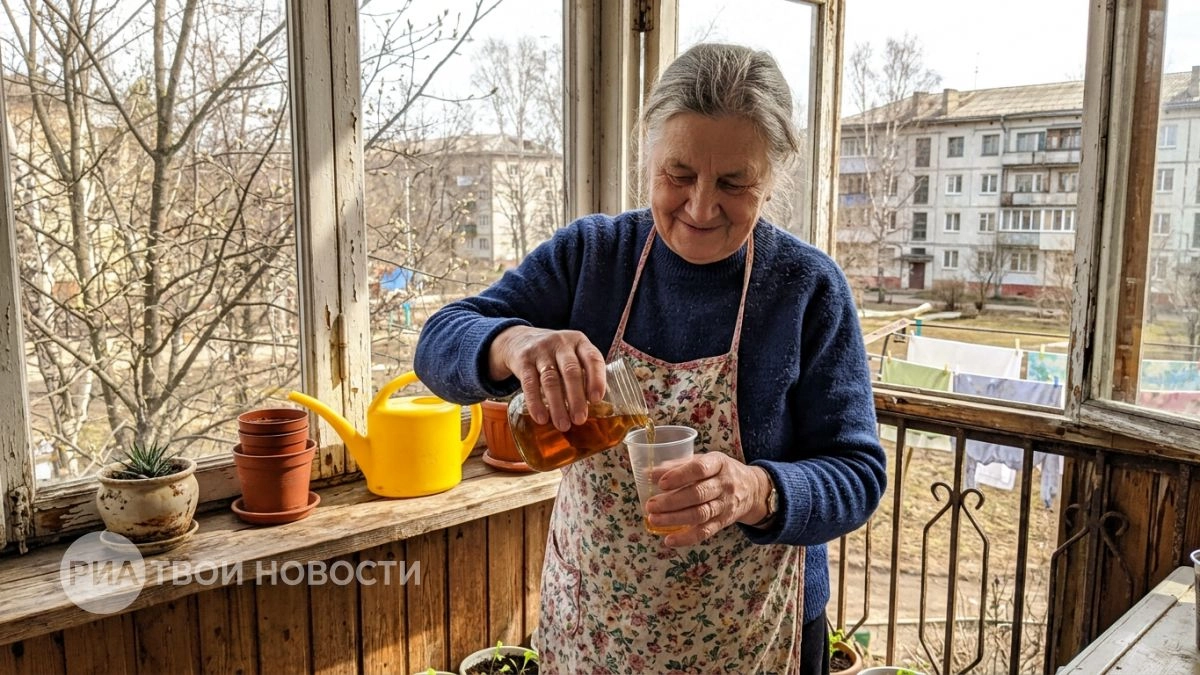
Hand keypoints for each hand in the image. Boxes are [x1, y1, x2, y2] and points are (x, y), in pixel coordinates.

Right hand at [488, 326, 606, 430]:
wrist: (519, 339)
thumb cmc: (555, 354)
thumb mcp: (572, 355)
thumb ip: (584, 374)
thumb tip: (597, 410)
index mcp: (579, 342)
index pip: (592, 358)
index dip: (596, 379)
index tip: (597, 400)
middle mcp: (561, 344)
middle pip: (571, 371)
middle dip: (576, 398)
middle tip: (580, 419)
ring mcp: (541, 350)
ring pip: (550, 379)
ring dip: (557, 405)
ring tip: (563, 424)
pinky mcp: (523, 360)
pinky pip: (530, 383)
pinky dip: (535, 403)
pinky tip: (541, 418)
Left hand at [644, 454, 773, 546]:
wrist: (751, 489)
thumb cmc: (719, 472)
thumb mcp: (704, 460)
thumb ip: (678, 465)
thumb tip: (649, 473)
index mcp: (718, 463)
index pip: (699, 469)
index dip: (679, 476)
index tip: (661, 483)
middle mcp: (724, 484)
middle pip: (698, 494)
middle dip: (672, 501)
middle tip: (651, 505)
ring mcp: (725, 505)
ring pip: (700, 514)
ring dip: (675, 519)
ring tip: (654, 519)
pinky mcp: (723, 522)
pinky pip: (705, 532)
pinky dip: (686, 538)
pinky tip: (669, 540)